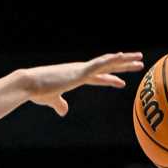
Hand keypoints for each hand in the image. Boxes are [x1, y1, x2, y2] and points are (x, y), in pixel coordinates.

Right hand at [19, 52, 144, 115]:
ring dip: (124, 60)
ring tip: (139, 58)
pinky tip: (122, 57)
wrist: (28, 84)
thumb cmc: (37, 92)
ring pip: (107, 62)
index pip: (97, 77)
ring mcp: (81, 69)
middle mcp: (80, 70)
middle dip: (123, 65)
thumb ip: (59, 104)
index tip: (121, 81)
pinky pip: (99, 64)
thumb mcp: (51, 100)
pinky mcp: (79, 71)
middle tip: (138, 63)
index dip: (110, 79)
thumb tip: (64, 111)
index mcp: (75, 76)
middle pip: (107, 67)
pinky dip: (111, 60)